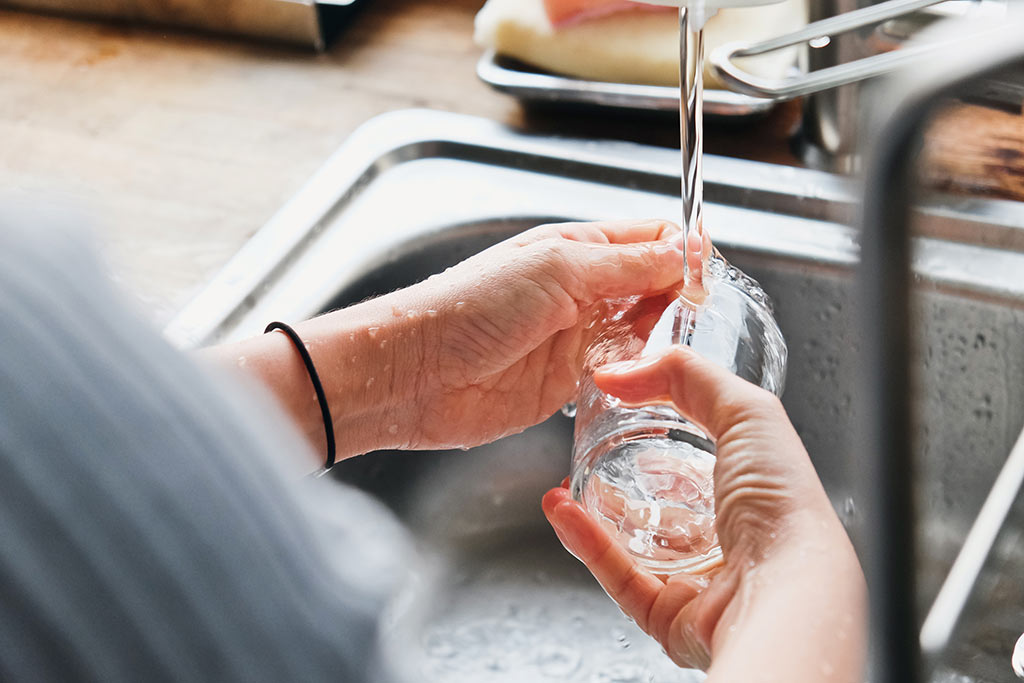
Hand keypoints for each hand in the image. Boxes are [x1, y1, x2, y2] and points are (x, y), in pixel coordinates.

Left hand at [384, 219, 686, 448]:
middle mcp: (579, 289)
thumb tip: (685, 252)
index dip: (683, 251)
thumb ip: (626, 265)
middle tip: (694, 313)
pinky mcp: (566, 381)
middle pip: (651, 285)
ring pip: (641, 330)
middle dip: (678, 295)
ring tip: (672, 344)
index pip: (648, 239)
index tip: (710, 272)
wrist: (417, 373)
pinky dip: (636, 371)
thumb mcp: (558, 270)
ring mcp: (574, 336)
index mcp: (576, 248)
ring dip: (660, 335)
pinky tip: (646, 374)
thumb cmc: (471, 308)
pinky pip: (618, 371)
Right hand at [542, 347, 865, 681]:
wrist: (782, 593)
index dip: (666, 432)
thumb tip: (620, 371)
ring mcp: (699, 579)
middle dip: (623, 477)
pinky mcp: (668, 614)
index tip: (624, 408)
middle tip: (587, 449)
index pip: (705, 458)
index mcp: (755, 491)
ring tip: (562, 481)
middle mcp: (730, 538)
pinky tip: (561, 510)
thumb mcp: (746, 411)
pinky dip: (585, 542)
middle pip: (666, 504)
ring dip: (594, 509)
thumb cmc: (782, 507)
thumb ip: (685, 375)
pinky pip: (618, 576)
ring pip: (635, 543)